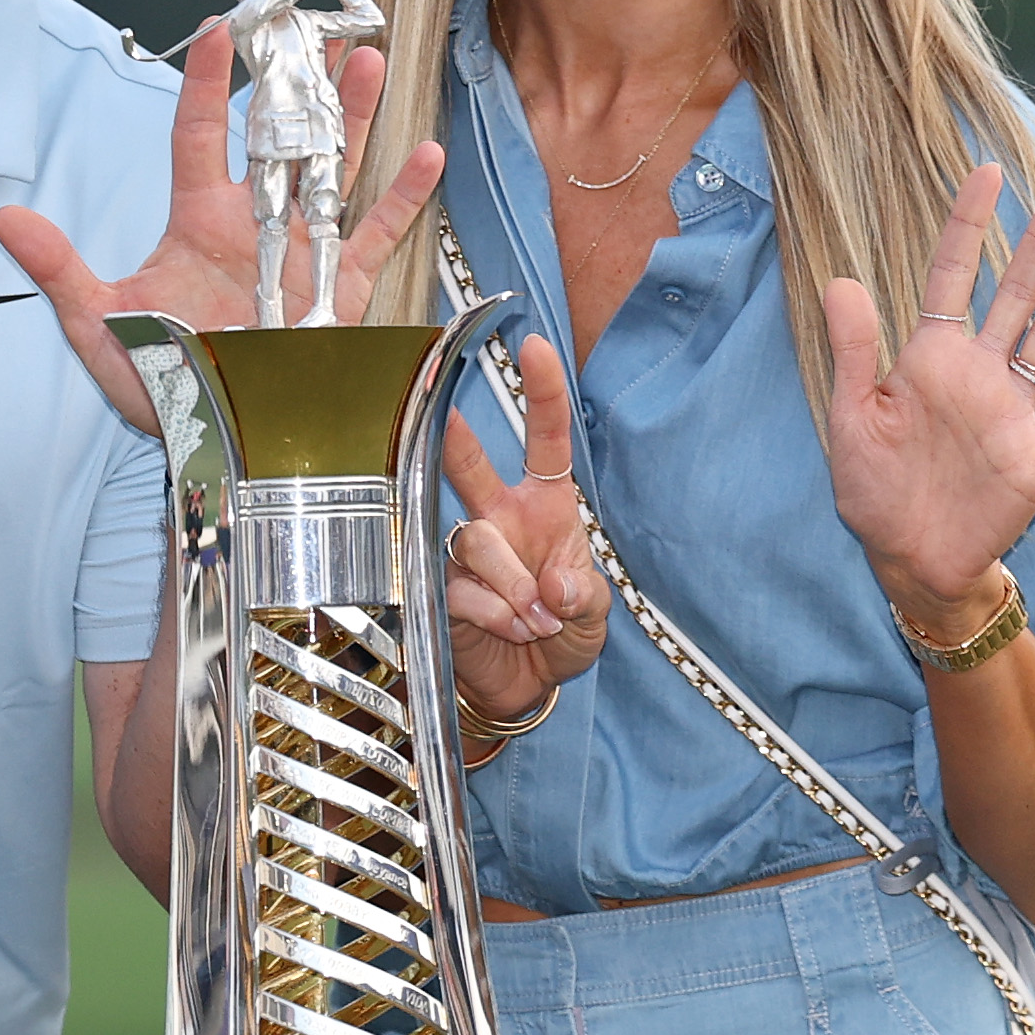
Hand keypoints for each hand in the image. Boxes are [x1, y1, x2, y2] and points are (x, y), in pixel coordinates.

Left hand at [0, 14, 444, 428]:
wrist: (219, 443)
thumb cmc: (162, 385)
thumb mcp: (101, 325)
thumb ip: (60, 271)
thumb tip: (4, 222)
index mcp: (199, 222)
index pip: (199, 135)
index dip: (207, 83)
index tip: (217, 31)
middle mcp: (255, 224)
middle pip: (277, 136)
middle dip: (296, 83)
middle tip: (310, 29)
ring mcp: (302, 251)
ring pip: (331, 167)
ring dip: (352, 117)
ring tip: (368, 61)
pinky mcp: (342, 289)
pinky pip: (378, 234)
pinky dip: (403, 197)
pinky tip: (424, 153)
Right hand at [440, 336, 607, 734]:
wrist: (525, 687)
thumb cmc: (562, 632)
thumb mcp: (592, 614)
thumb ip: (583, 595)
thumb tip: (555, 585)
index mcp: (544, 506)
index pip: (545, 441)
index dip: (542, 394)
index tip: (535, 347)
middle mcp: (500, 518)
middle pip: (469, 466)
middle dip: (457, 438)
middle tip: (444, 415)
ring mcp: (467, 552)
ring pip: (475, 540)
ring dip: (512, 583)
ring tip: (536, 620)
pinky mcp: (442, 588)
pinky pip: (464, 587)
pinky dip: (496, 612)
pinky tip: (511, 629)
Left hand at [819, 163, 1034, 632]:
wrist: (911, 561)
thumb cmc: (874, 492)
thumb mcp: (853, 420)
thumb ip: (853, 353)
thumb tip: (841, 282)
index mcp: (929, 360)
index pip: (950, 279)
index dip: (968, 228)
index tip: (985, 174)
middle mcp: (977, 376)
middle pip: (1014, 295)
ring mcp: (1012, 412)